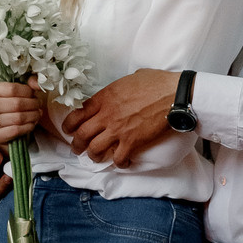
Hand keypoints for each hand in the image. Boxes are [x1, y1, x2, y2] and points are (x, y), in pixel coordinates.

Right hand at [0, 79, 48, 145]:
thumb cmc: (7, 102)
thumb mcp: (14, 88)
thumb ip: (28, 83)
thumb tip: (36, 84)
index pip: (12, 89)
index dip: (27, 92)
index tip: (33, 94)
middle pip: (16, 104)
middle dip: (32, 104)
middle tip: (38, 104)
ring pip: (17, 118)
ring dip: (32, 116)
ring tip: (37, 113)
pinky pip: (15, 130)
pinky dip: (28, 127)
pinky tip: (31, 123)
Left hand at [66, 68, 181, 167]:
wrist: (173, 94)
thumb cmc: (156, 82)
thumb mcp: (129, 78)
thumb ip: (118, 88)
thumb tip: (120, 90)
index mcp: (104, 98)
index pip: (77, 114)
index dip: (69, 125)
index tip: (69, 130)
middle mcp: (107, 115)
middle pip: (81, 135)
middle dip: (76, 145)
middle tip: (77, 149)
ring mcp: (118, 130)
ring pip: (94, 149)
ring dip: (93, 156)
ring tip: (96, 158)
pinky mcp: (132, 142)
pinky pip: (118, 158)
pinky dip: (119, 163)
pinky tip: (122, 162)